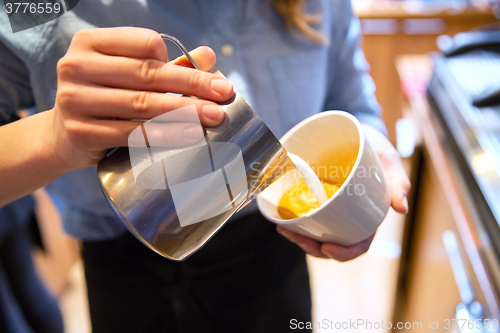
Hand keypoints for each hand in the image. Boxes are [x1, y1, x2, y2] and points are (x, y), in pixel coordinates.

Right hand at [47, 27, 233, 169]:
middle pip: (147, 74)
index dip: (177, 58)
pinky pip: (132, 133)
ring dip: (184, 111)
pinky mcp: (81, 132)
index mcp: (90, 43)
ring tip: (214, 116)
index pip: (144, 43)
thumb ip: (167, 66)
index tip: (209, 75)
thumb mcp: (129, 75)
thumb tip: (210, 56)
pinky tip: (190, 135)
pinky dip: (165, 135)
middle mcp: (76, 66)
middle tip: (224, 94)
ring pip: (141, 105)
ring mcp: (74, 100)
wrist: (63, 135)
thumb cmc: (104, 98)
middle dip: (192, 85)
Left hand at [276, 124, 410, 260]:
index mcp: (369, 216)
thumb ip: (398, 181)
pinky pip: (306, 219)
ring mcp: (331, 211)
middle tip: (298, 237)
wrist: (355, 130)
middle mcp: (349, 218)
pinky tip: (282, 222)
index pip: (359, 244)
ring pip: (316, 236)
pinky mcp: (316, 201)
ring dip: (300, 239)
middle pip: (332, 245)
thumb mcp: (388, 159)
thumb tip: (401, 209)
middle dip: (313, 247)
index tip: (326, 247)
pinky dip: (294, 224)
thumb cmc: (376, 147)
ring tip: (285, 230)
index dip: (344, 252)